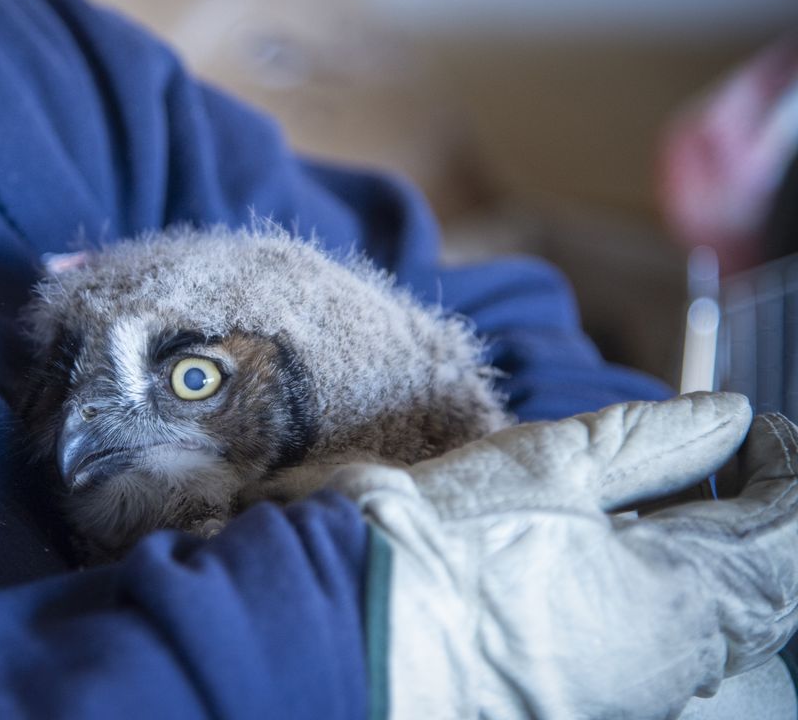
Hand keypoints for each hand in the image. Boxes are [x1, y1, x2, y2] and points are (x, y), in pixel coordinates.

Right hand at [328, 392, 797, 718]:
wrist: (352, 623)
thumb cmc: (443, 546)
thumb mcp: (549, 468)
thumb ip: (649, 443)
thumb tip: (728, 416)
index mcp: (679, 602)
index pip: (784, 536)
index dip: (786, 472)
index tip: (761, 426)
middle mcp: (670, 666)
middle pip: (767, 593)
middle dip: (764, 519)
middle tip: (742, 458)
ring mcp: (628, 691)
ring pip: (725, 631)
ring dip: (726, 562)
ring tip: (690, 504)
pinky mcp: (585, 696)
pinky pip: (671, 652)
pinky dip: (681, 597)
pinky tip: (640, 558)